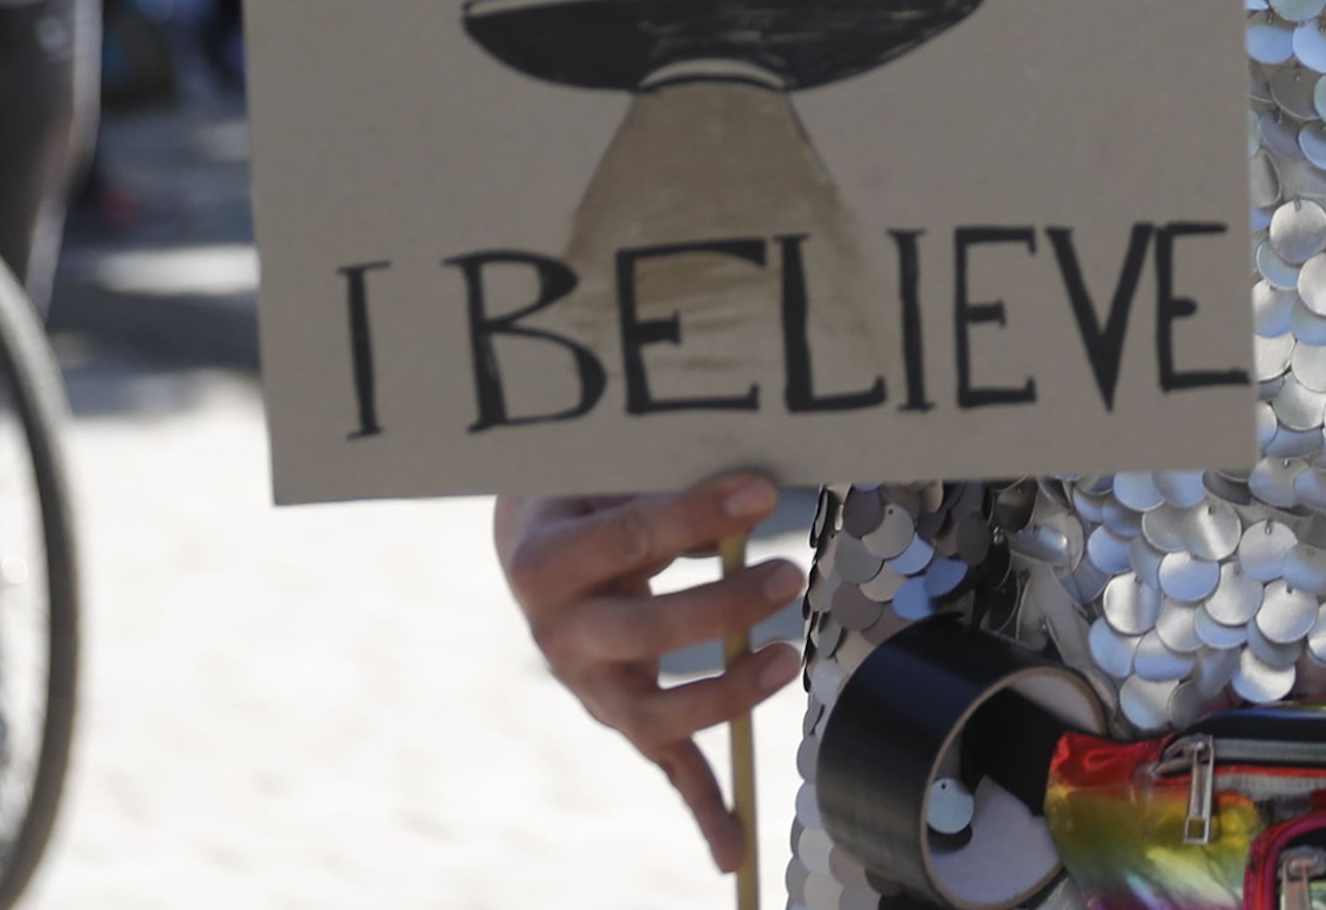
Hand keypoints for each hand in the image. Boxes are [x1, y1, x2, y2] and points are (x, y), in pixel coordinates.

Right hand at [498, 474, 803, 873]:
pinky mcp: (620, 714)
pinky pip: (664, 763)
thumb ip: (664, 481)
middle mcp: (559, 633)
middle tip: (789, 575)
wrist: (536, 544)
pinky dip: (701, 808)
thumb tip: (745, 488)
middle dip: (719, 609)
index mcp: (547, 562)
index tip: (761, 492)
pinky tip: (732, 851)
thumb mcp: (609, 475)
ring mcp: (588, 684)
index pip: (629, 539)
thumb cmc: (591, 496)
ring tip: (788, 658)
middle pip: (641, 632)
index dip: (697, 515)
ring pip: (654, 711)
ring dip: (724, 694)